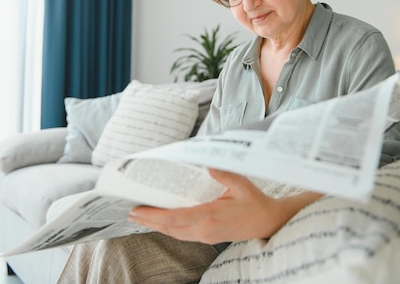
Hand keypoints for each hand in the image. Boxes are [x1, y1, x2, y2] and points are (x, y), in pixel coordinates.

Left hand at [128, 168, 320, 243]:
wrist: (268, 222)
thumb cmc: (255, 202)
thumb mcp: (241, 184)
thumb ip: (223, 173)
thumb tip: (207, 163)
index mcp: (209, 216)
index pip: (174, 218)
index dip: (153, 215)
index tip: (137, 209)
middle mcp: (204, 230)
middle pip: (169, 228)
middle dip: (148, 221)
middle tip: (131, 212)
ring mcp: (205, 236)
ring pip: (174, 233)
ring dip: (156, 226)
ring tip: (141, 216)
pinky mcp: (208, 237)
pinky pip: (182, 235)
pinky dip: (169, 228)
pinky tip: (162, 222)